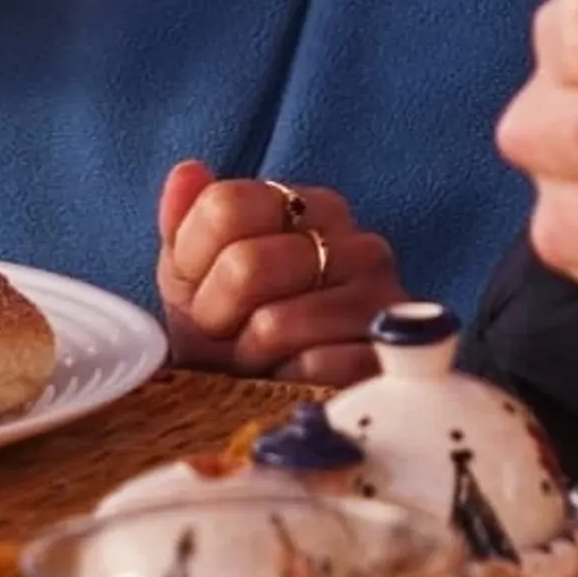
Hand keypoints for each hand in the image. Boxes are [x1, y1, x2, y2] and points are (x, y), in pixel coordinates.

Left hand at [156, 167, 403, 385]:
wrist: (282, 404)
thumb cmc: (236, 335)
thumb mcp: (195, 278)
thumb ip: (186, 222)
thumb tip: (187, 172)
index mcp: (310, 208)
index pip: (225, 205)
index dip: (194, 261)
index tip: (203, 290)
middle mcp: (357, 242)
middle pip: (246, 265)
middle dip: (218, 315)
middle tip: (231, 334)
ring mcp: (382, 299)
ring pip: (275, 323)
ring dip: (251, 356)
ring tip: (263, 360)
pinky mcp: (391, 359)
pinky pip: (314, 368)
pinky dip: (288, 383)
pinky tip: (296, 381)